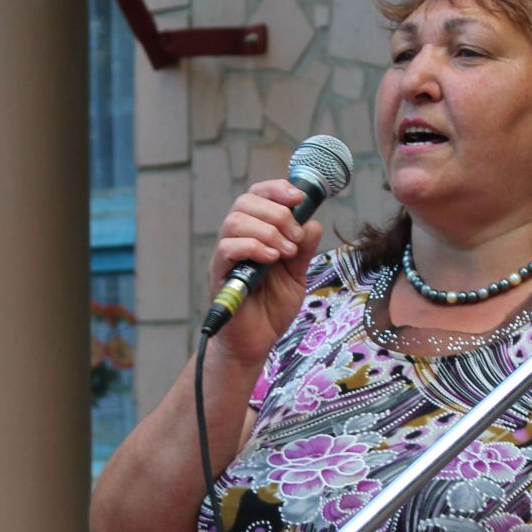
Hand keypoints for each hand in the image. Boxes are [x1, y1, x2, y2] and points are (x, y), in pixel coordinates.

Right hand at [208, 180, 324, 365]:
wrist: (256, 342)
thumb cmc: (271, 308)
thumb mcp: (297, 275)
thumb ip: (303, 250)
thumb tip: (312, 223)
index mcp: (256, 233)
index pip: (258, 195)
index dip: (277, 189)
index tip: (299, 197)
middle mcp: (237, 239)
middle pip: (245, 201)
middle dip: (277, 212)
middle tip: (295, 236)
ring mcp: (226, 257)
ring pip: (235, 221)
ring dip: (267, 230)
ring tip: (286, 252)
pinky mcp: (220, 275)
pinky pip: (227, 249)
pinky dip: (253, 247)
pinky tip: (272, 259)